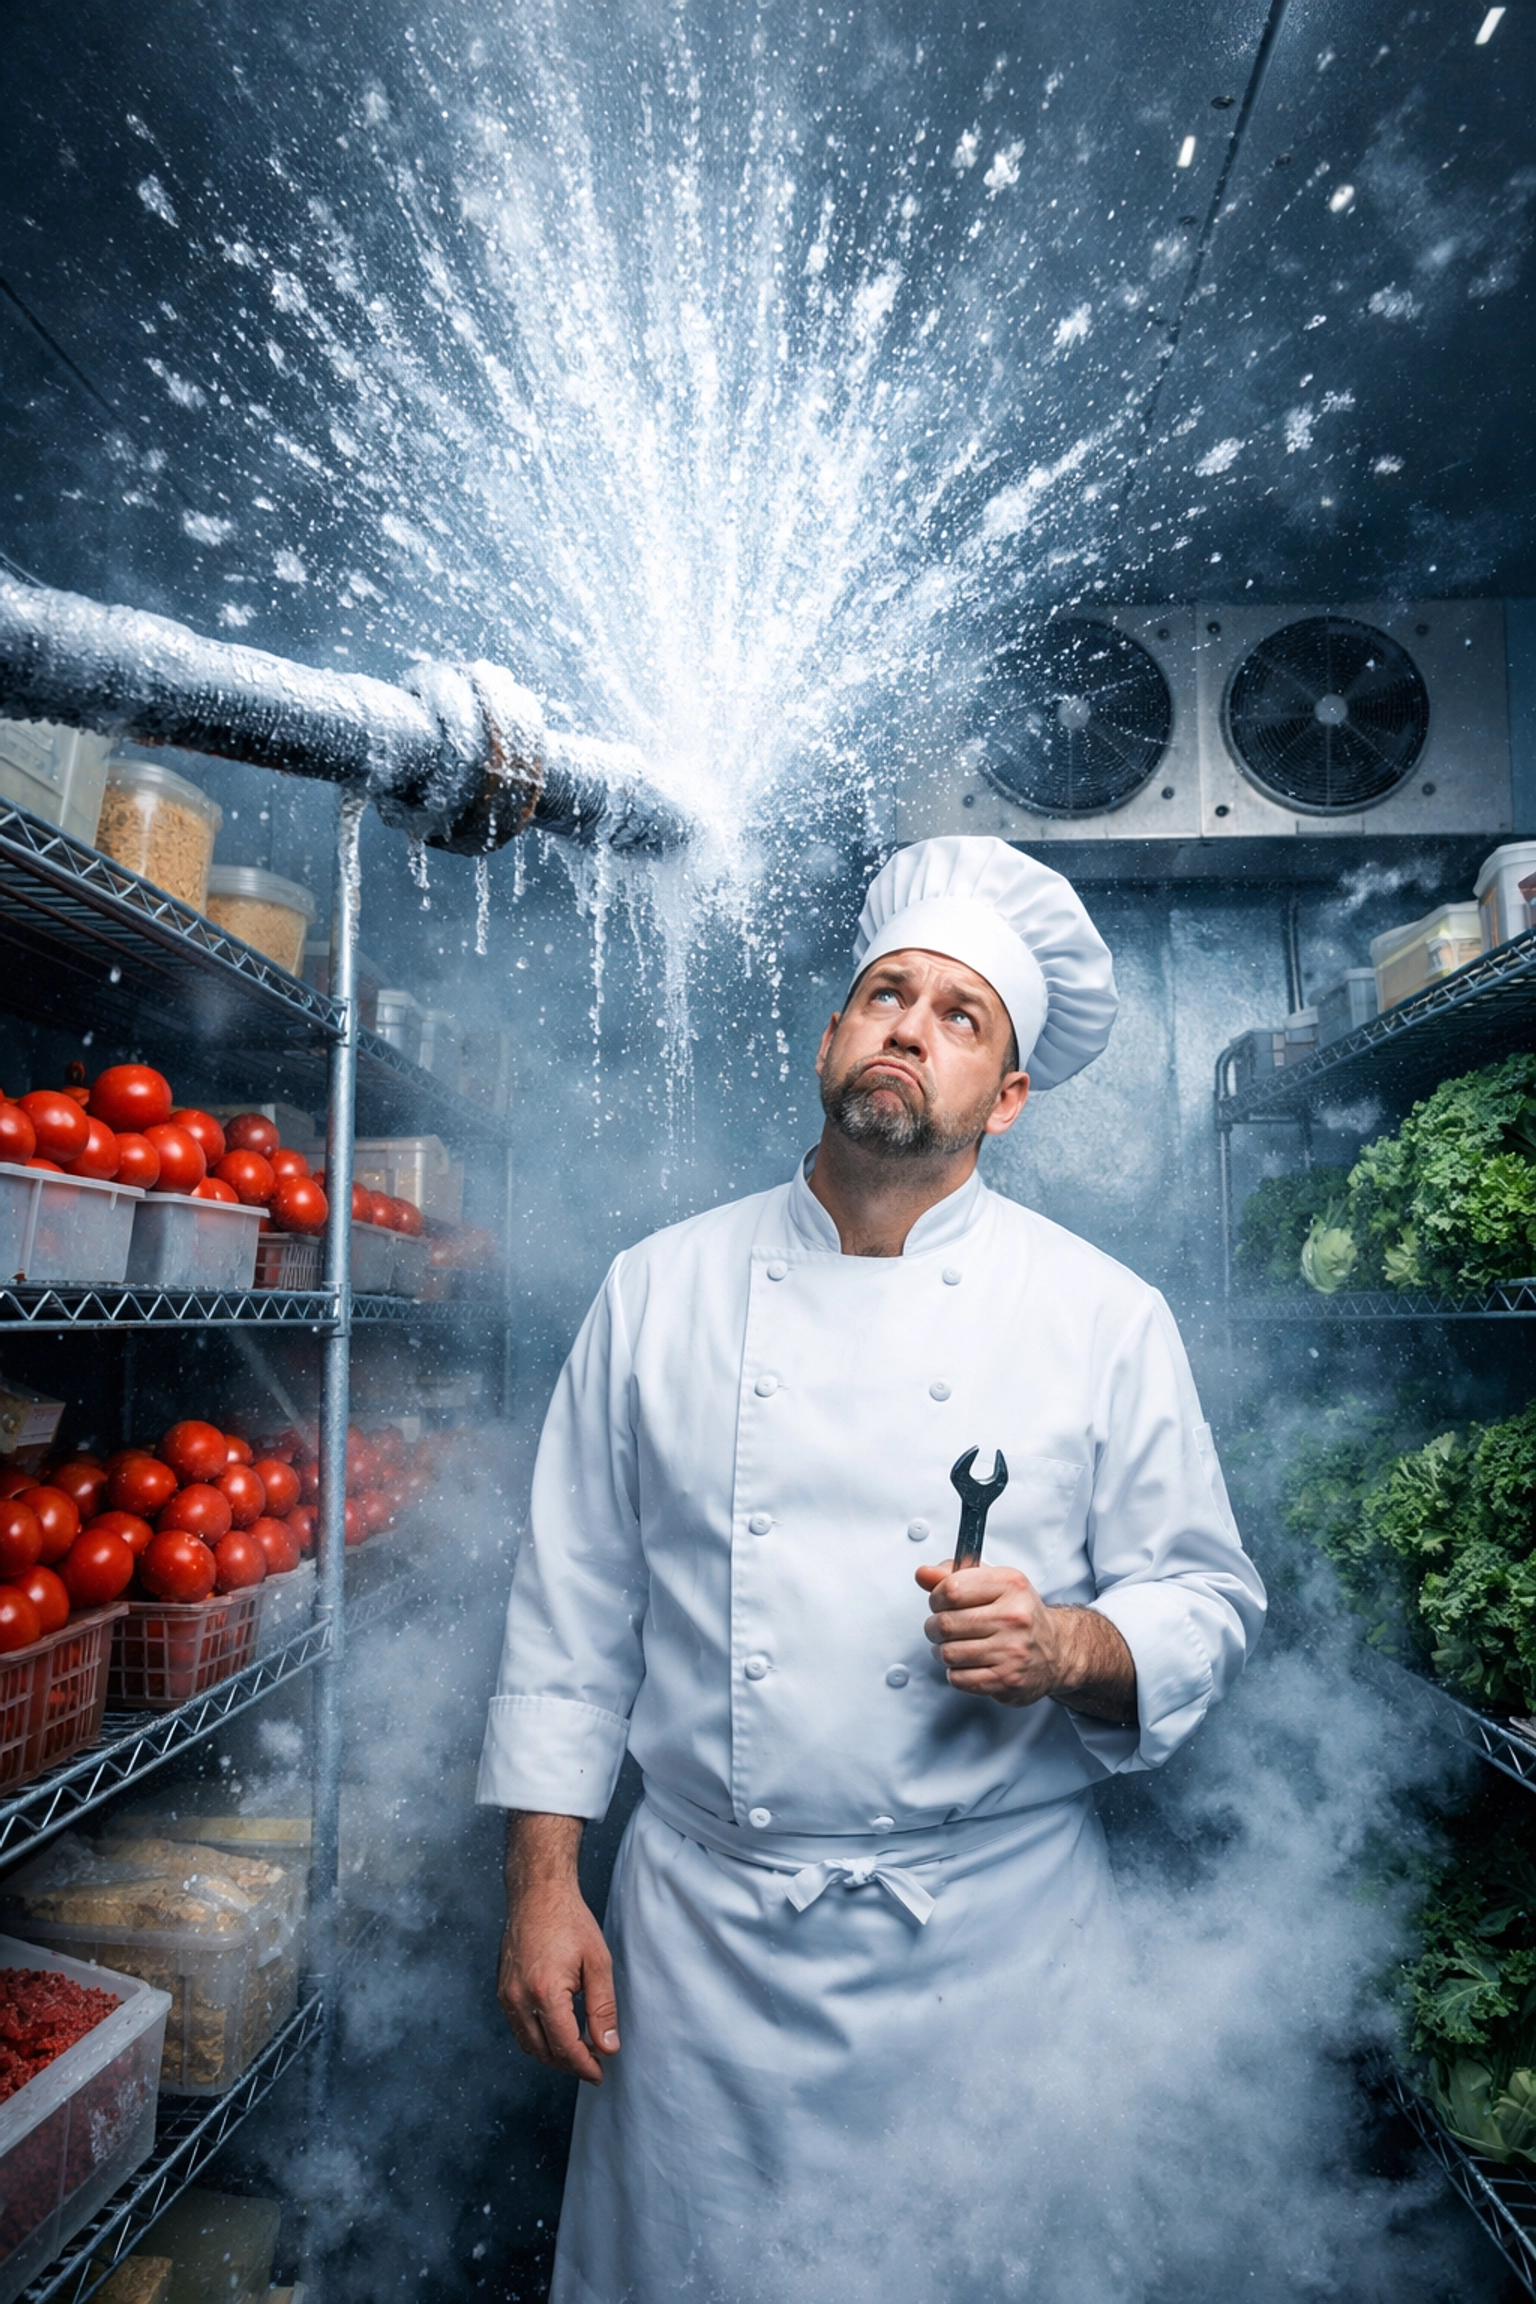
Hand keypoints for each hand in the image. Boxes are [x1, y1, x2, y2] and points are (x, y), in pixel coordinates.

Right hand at [498, 1812, 619, 2084]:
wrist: (537, 1893)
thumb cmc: (570, 1921)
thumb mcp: (598, 1961)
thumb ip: (603, 2008)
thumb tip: (608, 2047)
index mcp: (545, 1992)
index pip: (565, 2047)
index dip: (584, 2066)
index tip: (600, 2074)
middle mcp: (519, 1999)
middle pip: (544, 2052)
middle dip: (570, 2065)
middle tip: (594, 2065)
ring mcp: (506, 1995)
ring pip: (528, 2045)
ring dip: (553, 2055)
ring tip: (579, 2052)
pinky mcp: (502, 1990)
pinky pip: (519, 2028)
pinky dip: (538, 2039)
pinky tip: (558, 2032)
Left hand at [916, 1560, 1136, 1722]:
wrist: (1056, 1652)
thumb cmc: (1017, 1615)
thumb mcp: (992, 1584)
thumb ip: (953, 1575)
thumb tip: (923, 1573)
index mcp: (1010, 1585)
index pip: (951, 1589)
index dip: (936, 1597)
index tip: (940, 1602)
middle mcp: (1014, 1617)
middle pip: (945, 1623)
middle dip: (934, 1627)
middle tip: (943, 1628)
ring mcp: (1012, 1651)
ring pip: (948, 1653)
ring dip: (943, 1652)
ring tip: (955, 1646)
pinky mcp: (1007, 1680)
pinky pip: (958, 1678)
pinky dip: (956, 1673)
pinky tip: (969, 1664)